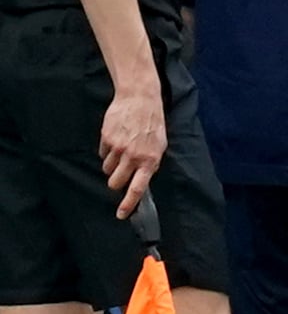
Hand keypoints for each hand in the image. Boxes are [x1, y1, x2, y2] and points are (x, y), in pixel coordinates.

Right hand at [101, 79, 165, 219]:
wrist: (140, 98)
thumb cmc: (152, 122)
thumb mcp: (159, 144)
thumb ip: (150, 163)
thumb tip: (141, 181)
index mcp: (150, 160)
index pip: (138, 188)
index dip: (128, 204)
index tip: (121, 215)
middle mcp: (133, 156)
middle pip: (115, 182)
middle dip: (116, 182)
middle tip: (120, 173)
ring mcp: (118, 148)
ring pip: (107, 169)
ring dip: (112, 165)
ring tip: (122, 150)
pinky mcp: (106, 139)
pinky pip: (102, 154)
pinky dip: (107, 151)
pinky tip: (117, 139)